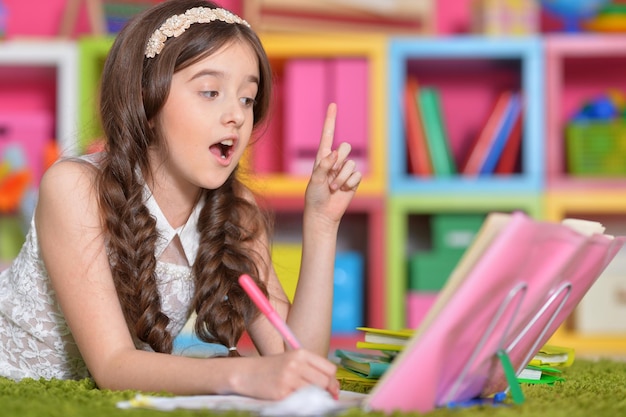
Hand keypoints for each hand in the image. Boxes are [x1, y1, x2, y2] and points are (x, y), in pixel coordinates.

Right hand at [234, 349, 339, 400]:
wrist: (246, 373)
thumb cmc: (272, 368)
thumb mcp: (292, 360)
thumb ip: (310, 368)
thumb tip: (332, 385)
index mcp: (301, 353)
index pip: (329, 368)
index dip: (333, 380)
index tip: (332, 389)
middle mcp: (296, 364)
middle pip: (325, 381)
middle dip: (328, 391)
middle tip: (326, 397)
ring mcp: (289, 379)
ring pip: (315, 392)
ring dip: (315, 397)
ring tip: (307, 396)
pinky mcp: (281, 393)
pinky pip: (300, 400)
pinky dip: (301, 401)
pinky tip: (294, 398)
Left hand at [305, 103, 361, 225]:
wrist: (323, 213)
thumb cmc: (314, 196)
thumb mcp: (315, 180)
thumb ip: (324, 165)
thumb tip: (334, 153)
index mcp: (322, 157)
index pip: (328, 135)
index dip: (331, 120)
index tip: (333, 105)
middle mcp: (334, 161)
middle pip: (345, 147)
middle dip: (339, 161)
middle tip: (330, 176)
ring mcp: (344, 170)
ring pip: (351, 163)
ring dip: (341, 177)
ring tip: (333, 188)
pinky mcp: (353, 180)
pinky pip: (357, 175)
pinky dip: (349, 183)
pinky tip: (342, 190)